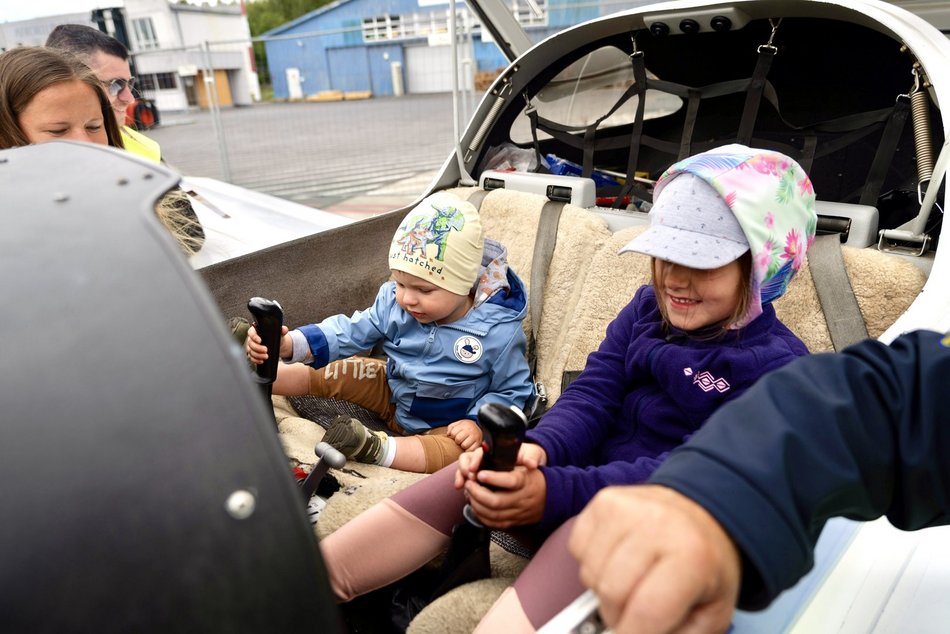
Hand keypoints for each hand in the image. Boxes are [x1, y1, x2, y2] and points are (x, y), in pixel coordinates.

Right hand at [245, 324, 290, 363]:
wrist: (277, 345)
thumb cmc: (276, 337)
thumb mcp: (280, 333)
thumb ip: (282, 330)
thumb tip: (284, 329)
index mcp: (256, 331)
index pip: (251, 332)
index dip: (254, 337)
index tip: (260, 341)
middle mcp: (251, 339)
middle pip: (250, 343)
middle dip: (258, 348)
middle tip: (266, 350)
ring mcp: (251, 347)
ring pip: (250, 351)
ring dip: (258, 355)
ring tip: (266, 356)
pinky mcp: (252, 354)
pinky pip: (251, 358)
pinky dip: (256, 360)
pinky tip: (262, 361)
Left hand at [447, 419, 481, 450]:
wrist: (477, 427)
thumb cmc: (465, 427)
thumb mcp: (458, 424)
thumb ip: (451, 428)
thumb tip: (448, 434)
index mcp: (464, 425)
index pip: (453, 433)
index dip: (452, 435)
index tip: (455, 435)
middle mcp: (471, 430)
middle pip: (458, 439)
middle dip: (457, 441)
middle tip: (460, 440)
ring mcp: (475, 437)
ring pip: (464, 445)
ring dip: (462, 446)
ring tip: (464, 443)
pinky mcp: (478, 443)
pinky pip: (470, 450)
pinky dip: (467, 450)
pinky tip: (468, 446)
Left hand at [457, 443, 548, 528]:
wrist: (552, 498)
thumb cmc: (534, 478)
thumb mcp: (528, 466)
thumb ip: (515, 459)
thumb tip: (497, 451)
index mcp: (524, 482)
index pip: (509, 481)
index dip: (493, 478)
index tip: (480, 474)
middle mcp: (521, 499)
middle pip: (496, 501)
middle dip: (477, 493)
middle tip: (469, 484)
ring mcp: (517, 513)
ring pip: (493, 514)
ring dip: (477, 505)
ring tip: (469, 494)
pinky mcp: (514, 522)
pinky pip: (495, 524)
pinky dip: (482, 516)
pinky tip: (476, 507)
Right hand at [568, 485, 740, 633]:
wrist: (701, 511)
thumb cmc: (706, 562)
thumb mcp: (713, 610)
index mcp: (692, 557)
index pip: (646, 612)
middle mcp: (657, 525)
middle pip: (612, 593)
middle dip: (620, 614)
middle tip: (638, 609)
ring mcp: (626, 509)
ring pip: (590, 574)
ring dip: (606, 588)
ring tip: (631, 579)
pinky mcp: (604, 501)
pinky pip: (578, 549)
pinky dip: (593, 562)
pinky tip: (617, 557)